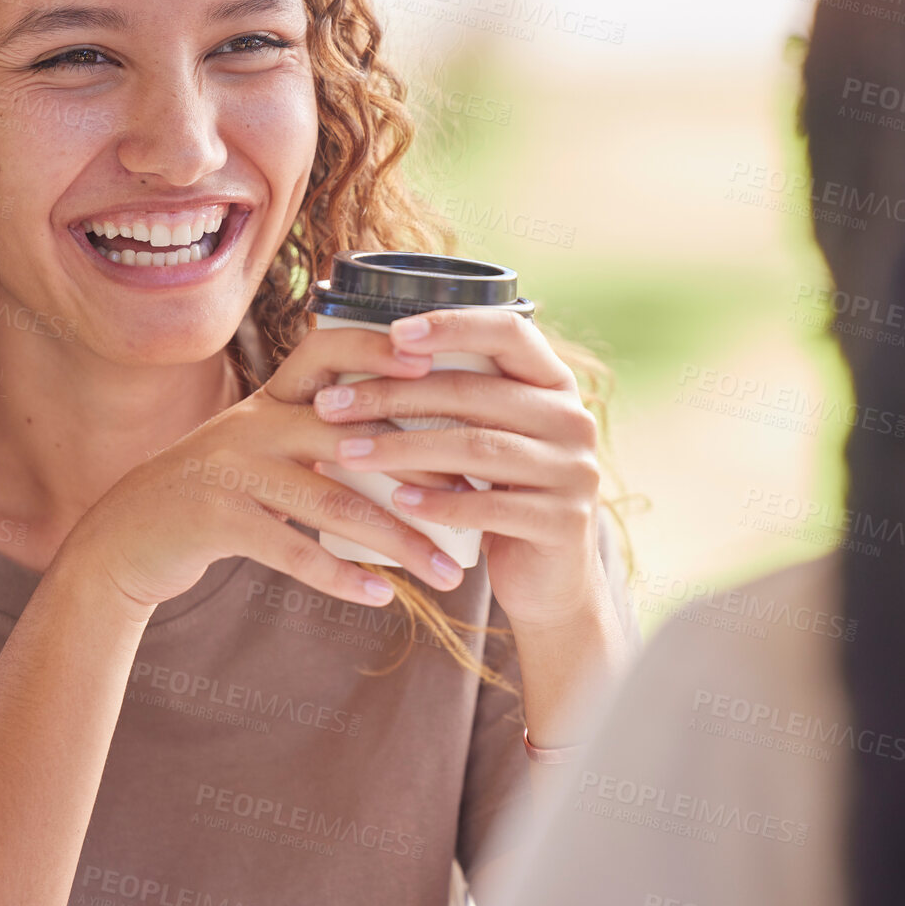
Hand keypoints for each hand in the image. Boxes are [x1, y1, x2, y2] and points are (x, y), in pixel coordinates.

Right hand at [57, 325, 470, 619]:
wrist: (126, 539)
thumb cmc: (213, 495)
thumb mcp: (258, 451)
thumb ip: (318, 439)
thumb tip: (413, 451)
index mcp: (268, 400)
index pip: (327, 352)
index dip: (379, 350)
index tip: (438, 366)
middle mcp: (253, 424)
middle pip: (353, 436)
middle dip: (422, 471)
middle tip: (479, 502)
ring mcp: (232, 471)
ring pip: (332, 501)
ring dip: (397, 541)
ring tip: (446, 575)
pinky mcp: (217, 521)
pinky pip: (292, 548)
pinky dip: (339, 577)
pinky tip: (380, 596)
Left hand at [312, 307, 615, 635]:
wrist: (550, 580)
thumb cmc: (499, 493)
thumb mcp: (487, 437)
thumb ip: (456, 400)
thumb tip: (361, 358)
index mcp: (553, 383)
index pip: (509, 331)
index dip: (452, 325)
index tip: (392, 333)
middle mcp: (573, 418)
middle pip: (473, 392)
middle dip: (393, 395)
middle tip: (330, 405)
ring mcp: (574, 471)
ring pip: (475, 447)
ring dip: (402, 449)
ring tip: (347, 453)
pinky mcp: (564, 522)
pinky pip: (490, 506)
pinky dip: (439, 502)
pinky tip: (397, 501)